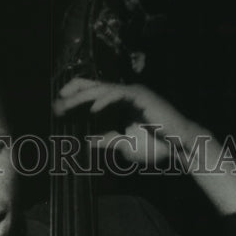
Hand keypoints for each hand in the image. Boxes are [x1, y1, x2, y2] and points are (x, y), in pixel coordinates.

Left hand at [53, 76, 202, 166]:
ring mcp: (134, 93)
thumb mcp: (125, 146)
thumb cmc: (156, 147)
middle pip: (94, 88)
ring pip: (103, 89)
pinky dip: (106, 100)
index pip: (94, 95)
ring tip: (67, 103)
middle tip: (56, 103)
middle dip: (73, 95)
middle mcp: (126, 94)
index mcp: (121, 103)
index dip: (76, 99)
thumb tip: (89, 142)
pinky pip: (120, 95)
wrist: (178, 148)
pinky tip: (92, 109)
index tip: (58, 109)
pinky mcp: (142, 96)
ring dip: (84, 97)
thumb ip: (108, 141)